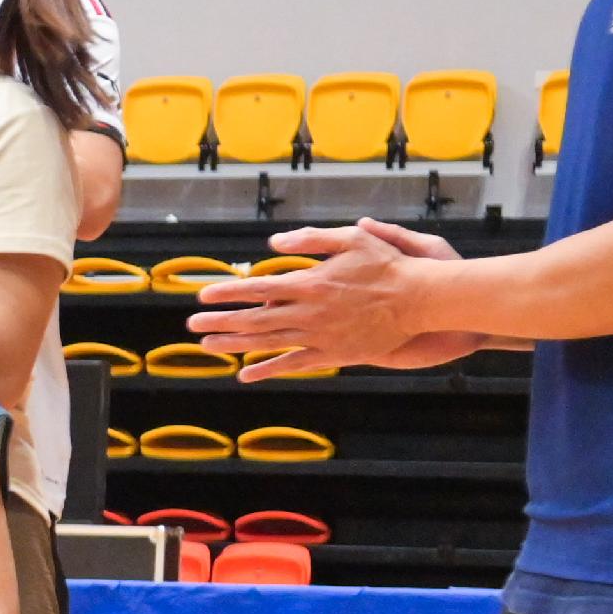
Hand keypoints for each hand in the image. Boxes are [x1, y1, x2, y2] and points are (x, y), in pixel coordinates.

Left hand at [192, 218, 477, 374]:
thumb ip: (311, 238)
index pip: (258, 288)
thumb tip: (274, 242)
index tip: (204, 294)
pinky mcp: (333, 353)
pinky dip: (268, 370)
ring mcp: (321, 336)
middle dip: (220, 321)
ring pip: (268, 343)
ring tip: (206, 345)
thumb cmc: (388, 265)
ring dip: (234, 345)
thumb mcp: (352, 238)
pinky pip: (294, 364)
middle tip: (191, 323)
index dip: (229, 292)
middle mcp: (310, 312)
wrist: (421, 300)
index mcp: (311, 283)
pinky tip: (245, 375)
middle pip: (255, 319)